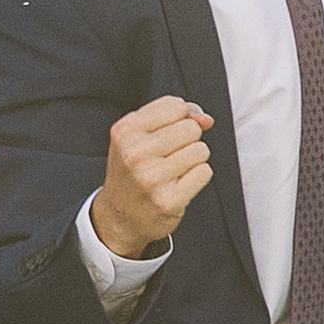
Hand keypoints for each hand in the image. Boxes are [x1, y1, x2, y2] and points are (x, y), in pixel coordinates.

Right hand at [90, 96, 216, 260]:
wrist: (118, 217)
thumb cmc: (133, 170)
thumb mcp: (139, 135)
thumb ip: (173, 115)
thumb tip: (205, 119)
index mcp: (125, 131)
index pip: (176, 105)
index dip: (180, 118)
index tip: (167, 133)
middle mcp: (135, 153)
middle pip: (191, 128)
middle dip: (188, 140)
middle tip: (168, 156)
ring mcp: (152, 178)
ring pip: (201, 150)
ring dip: (193, 160)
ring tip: (173, 171)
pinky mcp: (169, 200)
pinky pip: (204, 172)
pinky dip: (197, 177)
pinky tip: (178, 185)